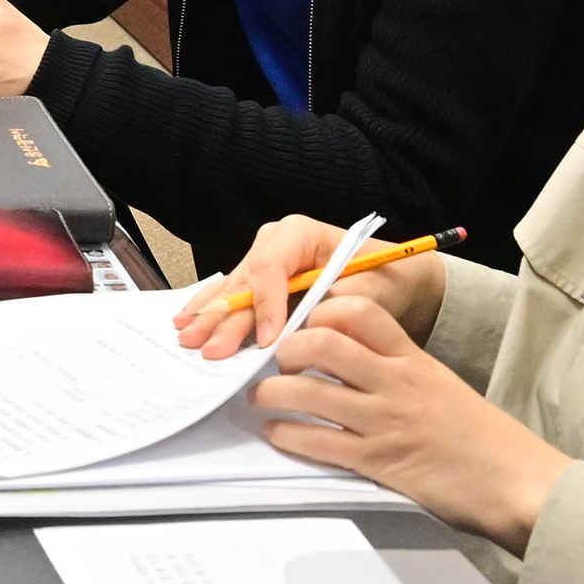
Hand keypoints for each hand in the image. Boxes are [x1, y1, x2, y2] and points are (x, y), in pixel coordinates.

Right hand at [172, 214, 452, 358]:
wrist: (396, 279)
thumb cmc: (386, 280)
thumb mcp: (370, 291)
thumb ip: (335, 304)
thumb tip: (303, 327)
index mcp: (300, 234)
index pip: (270, 268)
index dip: (265, 305)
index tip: (267, 341)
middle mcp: (275, 242)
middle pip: (244, 282)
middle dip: (226, 318)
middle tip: (210, 349)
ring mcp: (263, 260)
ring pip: (232, 291)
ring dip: (211, 318)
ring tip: (188, 339)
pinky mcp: (260, 281)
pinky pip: (231, 296)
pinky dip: (212, 312)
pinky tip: (186, 323)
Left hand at [248, 297, 569, 553]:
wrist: (518, 483)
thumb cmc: (485, 438)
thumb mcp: (442, 385)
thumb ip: (400, 368)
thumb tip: (352, 360)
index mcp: (413, 359)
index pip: (358, 311)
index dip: (321, 312)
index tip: (305, 323)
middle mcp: (396, 383)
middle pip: (322, 344)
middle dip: (287, 349)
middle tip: (276, 360)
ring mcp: (384, 422)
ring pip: (306, 392)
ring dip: (271, 393)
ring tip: (261, 397)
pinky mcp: (377, 462)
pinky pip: (316, 442)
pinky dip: (287, 434)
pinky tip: (278, 432)